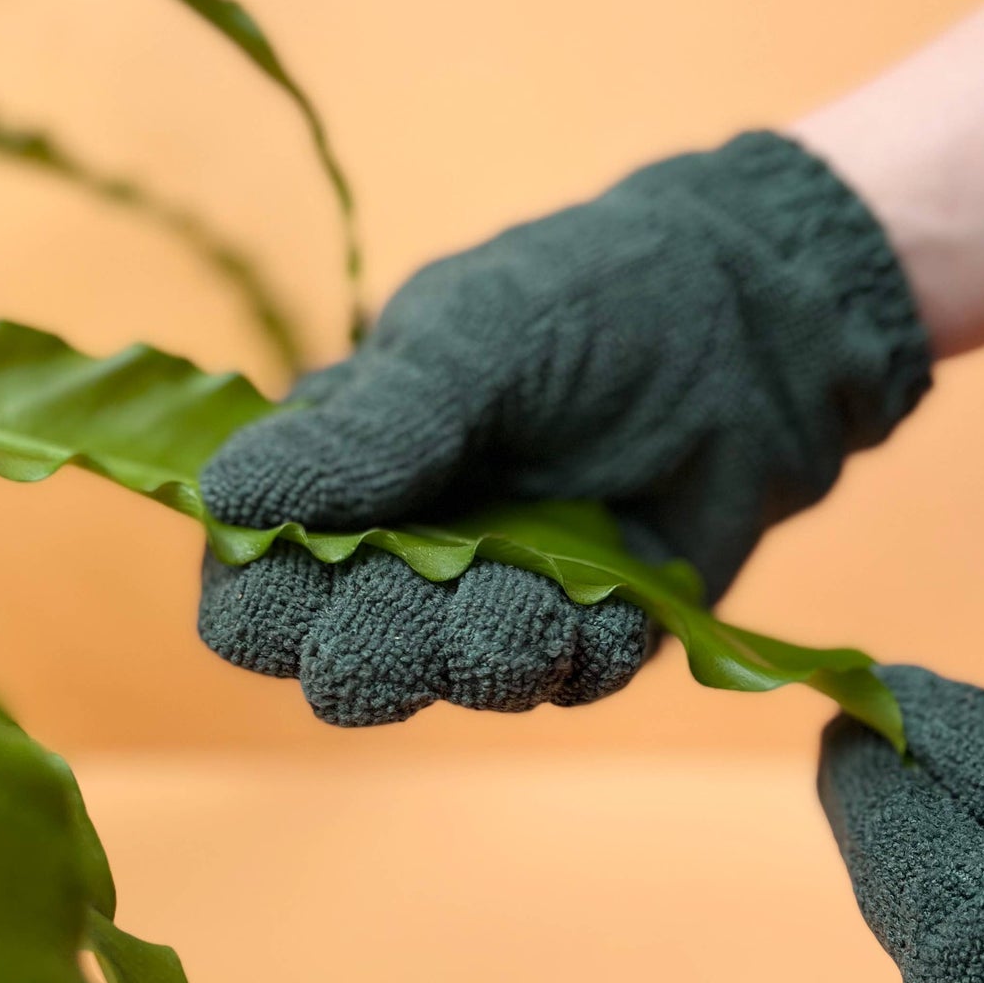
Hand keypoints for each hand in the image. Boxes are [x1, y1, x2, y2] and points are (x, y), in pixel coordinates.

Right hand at [199, 132, 930, 725]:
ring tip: (544, 585)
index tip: (312, 587)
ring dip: (487, 645)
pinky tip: (612, 594)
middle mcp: (405, 549)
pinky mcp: (589, 634)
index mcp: (343, 471)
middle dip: (381, 639)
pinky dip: (584, 648)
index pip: (254, 581)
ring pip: (446, 681)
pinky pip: (561, 682)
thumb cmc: (599, 300)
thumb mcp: (473, 338)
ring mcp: (496, 597)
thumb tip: (219, 500)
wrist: (764, 330)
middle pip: (339, 656)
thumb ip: (364, 428)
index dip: (263, 607)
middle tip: (444, 580)